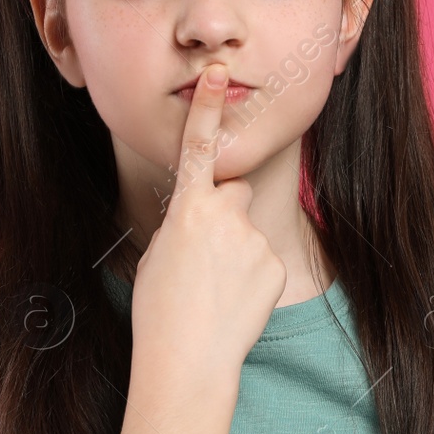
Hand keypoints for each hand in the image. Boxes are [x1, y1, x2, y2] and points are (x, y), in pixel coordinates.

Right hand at [129, 62, 288, 380]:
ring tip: (215, 290)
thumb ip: (184, 223)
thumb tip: (202, 216)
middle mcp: (225, 215)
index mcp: (187, 208)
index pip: (199, 146)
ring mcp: (255, 239)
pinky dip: (250, 276)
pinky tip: (233, 302)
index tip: (218, 74)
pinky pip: (263, 260)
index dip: (207, 108)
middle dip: (223, 212)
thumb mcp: (158, 255)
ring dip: (235, 251)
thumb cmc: (159, 310)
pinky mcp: (275, 265)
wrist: (188, 360)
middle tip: (205, 256)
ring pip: (246, 231)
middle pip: (233, 192)